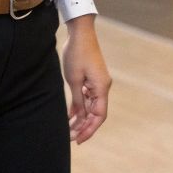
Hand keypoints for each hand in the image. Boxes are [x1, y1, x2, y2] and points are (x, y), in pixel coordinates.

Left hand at [63, 16, 110, 143]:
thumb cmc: (76, 54)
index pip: (99, 115)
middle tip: (71, 137)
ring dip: (81, 117)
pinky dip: (80, 106)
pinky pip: (87, 97)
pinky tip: (70, 115)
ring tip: (69, 128)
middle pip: (96, 112)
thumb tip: (81, 116)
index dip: (89, 129)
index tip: (78, 139)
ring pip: (91, 106)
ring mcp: (97, 82)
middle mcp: (103, 86)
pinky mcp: (92, 78)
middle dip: (84, 126)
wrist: (80, 33)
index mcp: (102, 87)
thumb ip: (78, 100)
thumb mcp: (74, 79)